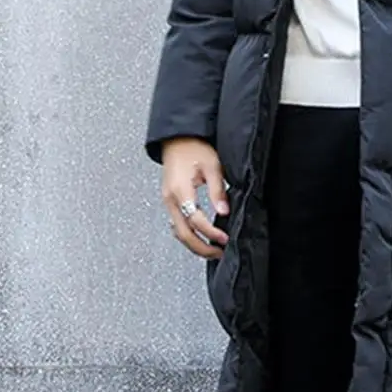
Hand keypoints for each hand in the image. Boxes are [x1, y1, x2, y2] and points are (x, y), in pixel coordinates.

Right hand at [161, 137, 228, 259]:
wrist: (178, 139)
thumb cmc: (195, 148)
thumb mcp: (212, 166)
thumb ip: (217, 190)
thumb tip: (224, 212)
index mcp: (180, 190)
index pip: (195, 220)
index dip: (210, 232)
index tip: (225, 238)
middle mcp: (170, 199)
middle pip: (182, 234)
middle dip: (201, 247)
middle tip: (219, 253)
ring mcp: (167, 201)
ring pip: (178, 232)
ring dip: (194, 244)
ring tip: (213, 250)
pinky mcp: (169, 201)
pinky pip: (176, 224)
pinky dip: (188, 235)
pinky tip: (200, 237)